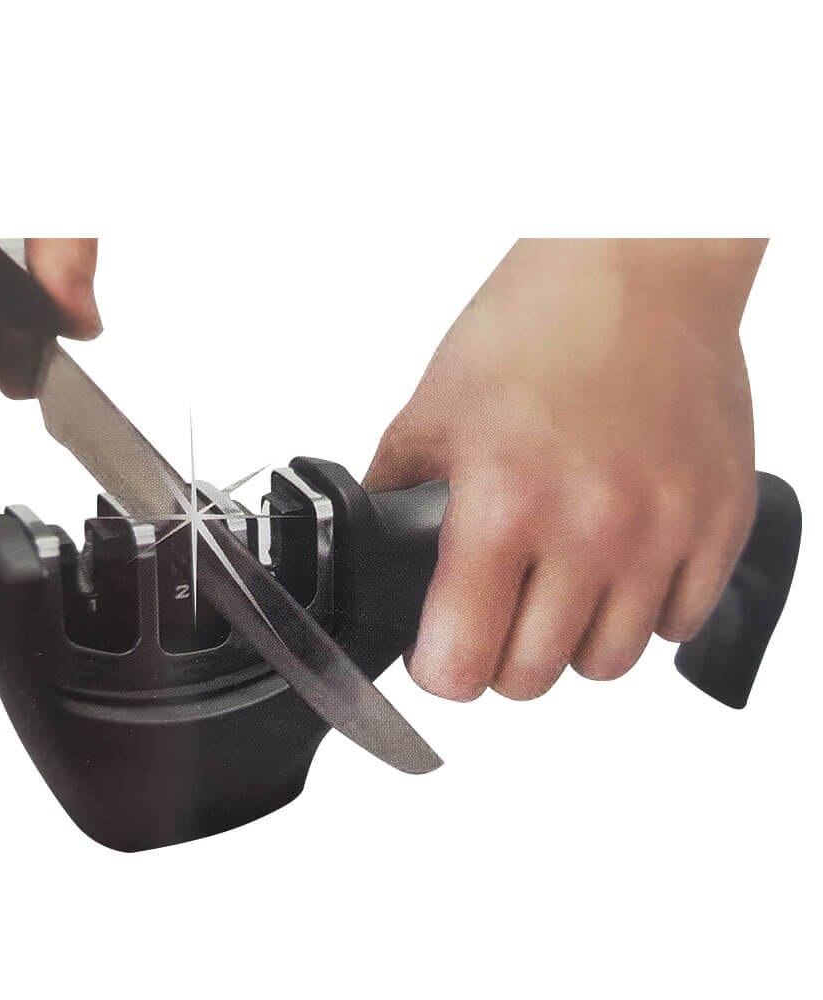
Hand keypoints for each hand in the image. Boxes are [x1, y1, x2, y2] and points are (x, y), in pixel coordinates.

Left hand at [364, 239, 765, 701]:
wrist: (638, 267)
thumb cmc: (535, 325)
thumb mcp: (433, 408)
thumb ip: (396, 488)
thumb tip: (377, 541)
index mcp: (503, 505)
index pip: (462, 662)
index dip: (440, 669)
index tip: (439, 651)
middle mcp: (589, 531)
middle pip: (533, 678)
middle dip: (500, 661)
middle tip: (495, 618)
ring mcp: (663, 532)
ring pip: (609, 664)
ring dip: (572, 643)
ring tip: (558, 591)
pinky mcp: (719, 522)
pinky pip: (680, 622)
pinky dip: (642, 612)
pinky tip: (619, 566)